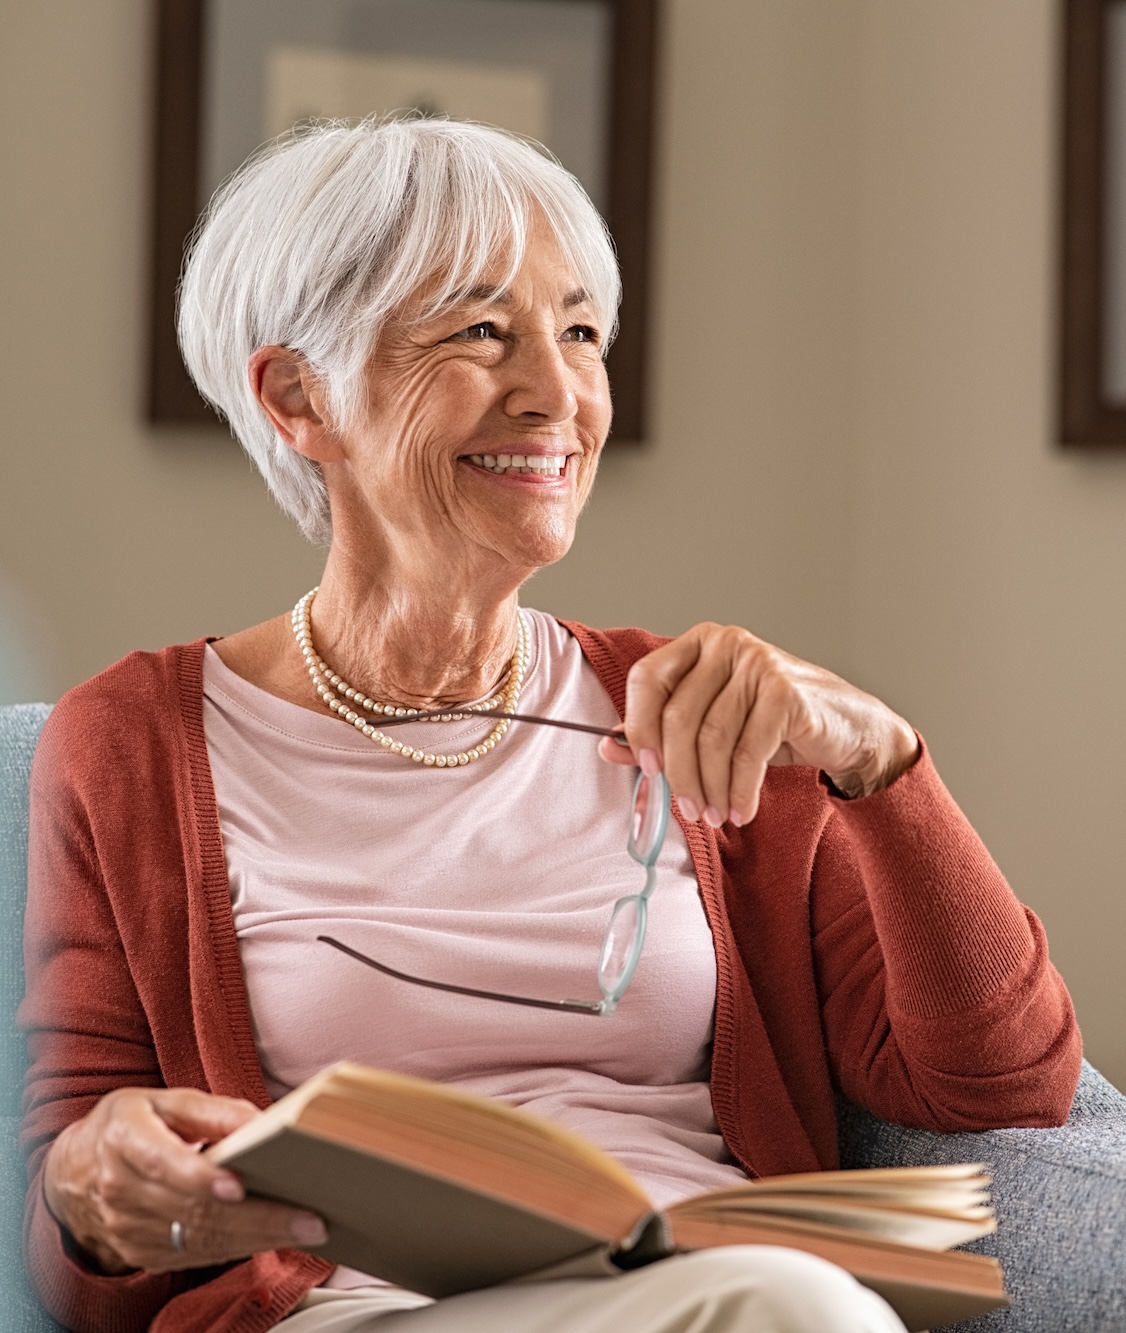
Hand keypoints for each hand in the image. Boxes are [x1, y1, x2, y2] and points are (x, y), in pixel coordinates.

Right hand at [43, 1087, 327, 1273]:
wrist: (75, 1172)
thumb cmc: (130, 1124)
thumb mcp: (163, 1100)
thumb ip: (210, 1109)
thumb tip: (260, 1120)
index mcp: (125, 1140)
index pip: (163, 1164)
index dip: (200, 1177)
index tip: (239, 1184)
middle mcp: (122, 1191)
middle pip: (195, 1210)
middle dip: (257, 1216)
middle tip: (308, 1217)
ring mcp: (130, 1229)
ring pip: (201, 1238)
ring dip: (257, 1238)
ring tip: (306, 1229)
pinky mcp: (143, 1253)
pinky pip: (197, 1255)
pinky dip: (239, 1248)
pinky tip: (275, 1239)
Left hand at [598, 623, 918, 826]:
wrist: (848, 730)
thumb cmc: (774, 726)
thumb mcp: (713, 727)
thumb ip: (660, 734)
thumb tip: (609, 747)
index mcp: (699, 644)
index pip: (647, 678)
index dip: (639, 726)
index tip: (646, 768)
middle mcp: (727, 644)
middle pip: (678, 716)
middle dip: (678, 773)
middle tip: (686, 809)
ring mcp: (759, 663)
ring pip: (711, 739)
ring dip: (710, 788)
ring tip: (716, 815)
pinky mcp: (786, 692)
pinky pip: (747, 752)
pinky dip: (740, 790)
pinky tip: (742, 810)